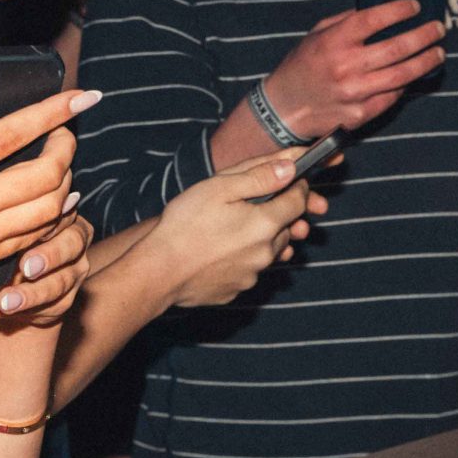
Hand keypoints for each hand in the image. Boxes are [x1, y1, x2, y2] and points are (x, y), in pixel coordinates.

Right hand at [0, 69, 98, 333]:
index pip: (8, 136)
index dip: (49, 111)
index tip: (78, 94)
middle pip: (46, 176)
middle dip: (66, 146)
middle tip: (65, 128)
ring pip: (49, 210)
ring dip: (66, 181)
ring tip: (61, 161)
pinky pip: (33, 238)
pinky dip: (51, 216)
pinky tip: (50, 204)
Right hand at [144, 150, 327, 307]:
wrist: (158, 271)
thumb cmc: (184, 225)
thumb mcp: (219, 188)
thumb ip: (259, 176)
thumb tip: (290, 167)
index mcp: (265, 224)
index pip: (299, 201)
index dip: (298, 187)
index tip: (292, 180)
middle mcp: (265, 253)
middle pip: (286, 229)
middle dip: (278, 215)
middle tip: (256, 204)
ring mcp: (251, 275)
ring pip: (268, 252)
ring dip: (261, 239)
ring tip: (234, 229)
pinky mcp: (235, 290)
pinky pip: (247, 271)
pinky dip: (241, 260)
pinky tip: (219, 252)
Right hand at [260, 0, 445, 140]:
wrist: (284, 107)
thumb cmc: (302, 66)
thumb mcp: (317, 34)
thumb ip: (347, 20)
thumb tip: (381, 9)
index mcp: (334, 41)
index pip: (374, 19)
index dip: (399, 10)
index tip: (415, 6)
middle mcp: (345, 66)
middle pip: (397, 48)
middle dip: (424, 36)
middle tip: (437, 29)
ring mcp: (354, 93)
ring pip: (402, 75)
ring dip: (425, 62)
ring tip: (437, 53)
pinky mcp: (359, 114)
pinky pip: (391, 98)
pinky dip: (405, 85)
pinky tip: (412, 76)